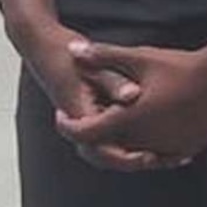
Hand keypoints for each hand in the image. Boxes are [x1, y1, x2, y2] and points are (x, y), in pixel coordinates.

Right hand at [10, 18, 162, 171]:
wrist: (42, 46)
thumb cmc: (64, 53)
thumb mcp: (90, 65)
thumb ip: (113, 82)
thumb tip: (133, 95)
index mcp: (79, 115)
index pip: (102, 150)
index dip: (127, 159)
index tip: (150, 156)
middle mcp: (81, 122)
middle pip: (106, 156)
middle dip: (133, 160)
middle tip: (161, 158)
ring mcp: (85, 118)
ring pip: (109, 146)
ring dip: (133, 150)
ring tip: (164, 151)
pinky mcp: (91, 111)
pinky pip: (110, 132)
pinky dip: (129, 136)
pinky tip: (153, 130)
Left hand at [58, 42, 206, 165]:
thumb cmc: (181, 66)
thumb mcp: (139, 58)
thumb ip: (102, 56)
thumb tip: (71, 50)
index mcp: (129, 120)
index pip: (85, 133)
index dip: (67, 126)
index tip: (60, 115)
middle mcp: (146, 141)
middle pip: (105, 149)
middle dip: (89, 136)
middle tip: (81, 120)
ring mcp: (167, 149)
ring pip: (131, 155)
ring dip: (116, 143)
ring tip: (108, 123)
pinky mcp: (185, 150)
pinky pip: (156, 156)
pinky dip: (143, 148)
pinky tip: (140, 132)